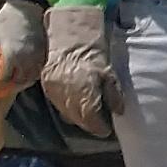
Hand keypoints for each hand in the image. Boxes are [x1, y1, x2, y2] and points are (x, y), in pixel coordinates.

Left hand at [0, 0, 45, 97]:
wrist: (26, 7)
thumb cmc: (4, 21)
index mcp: (11, 55)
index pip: (4, 79)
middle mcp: (26, 59)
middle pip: (18, 82)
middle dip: (7, 88)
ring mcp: (37, 57)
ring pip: (29, 78)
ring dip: (19, 83)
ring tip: (10, 82)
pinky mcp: (45, 53)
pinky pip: (38, 71)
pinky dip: (29, 76)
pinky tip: (22, 74)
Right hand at [41, 3, 122, 133]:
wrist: (70, 38)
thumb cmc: (94, 55)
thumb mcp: (109, 75)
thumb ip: (114, 96)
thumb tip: (118, 112)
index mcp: (86, 96)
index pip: (93, 122)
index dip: (101, 127)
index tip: (107, 128)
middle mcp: (69, 98)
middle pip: (80, 121)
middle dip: (91, 124)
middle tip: (99, 122)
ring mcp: (56, 94)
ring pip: (68, 115)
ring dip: (79, 117)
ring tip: (89, 114)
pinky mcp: (47, 88)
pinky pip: (59, 105)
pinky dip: (68, 107)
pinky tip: (76, 103)